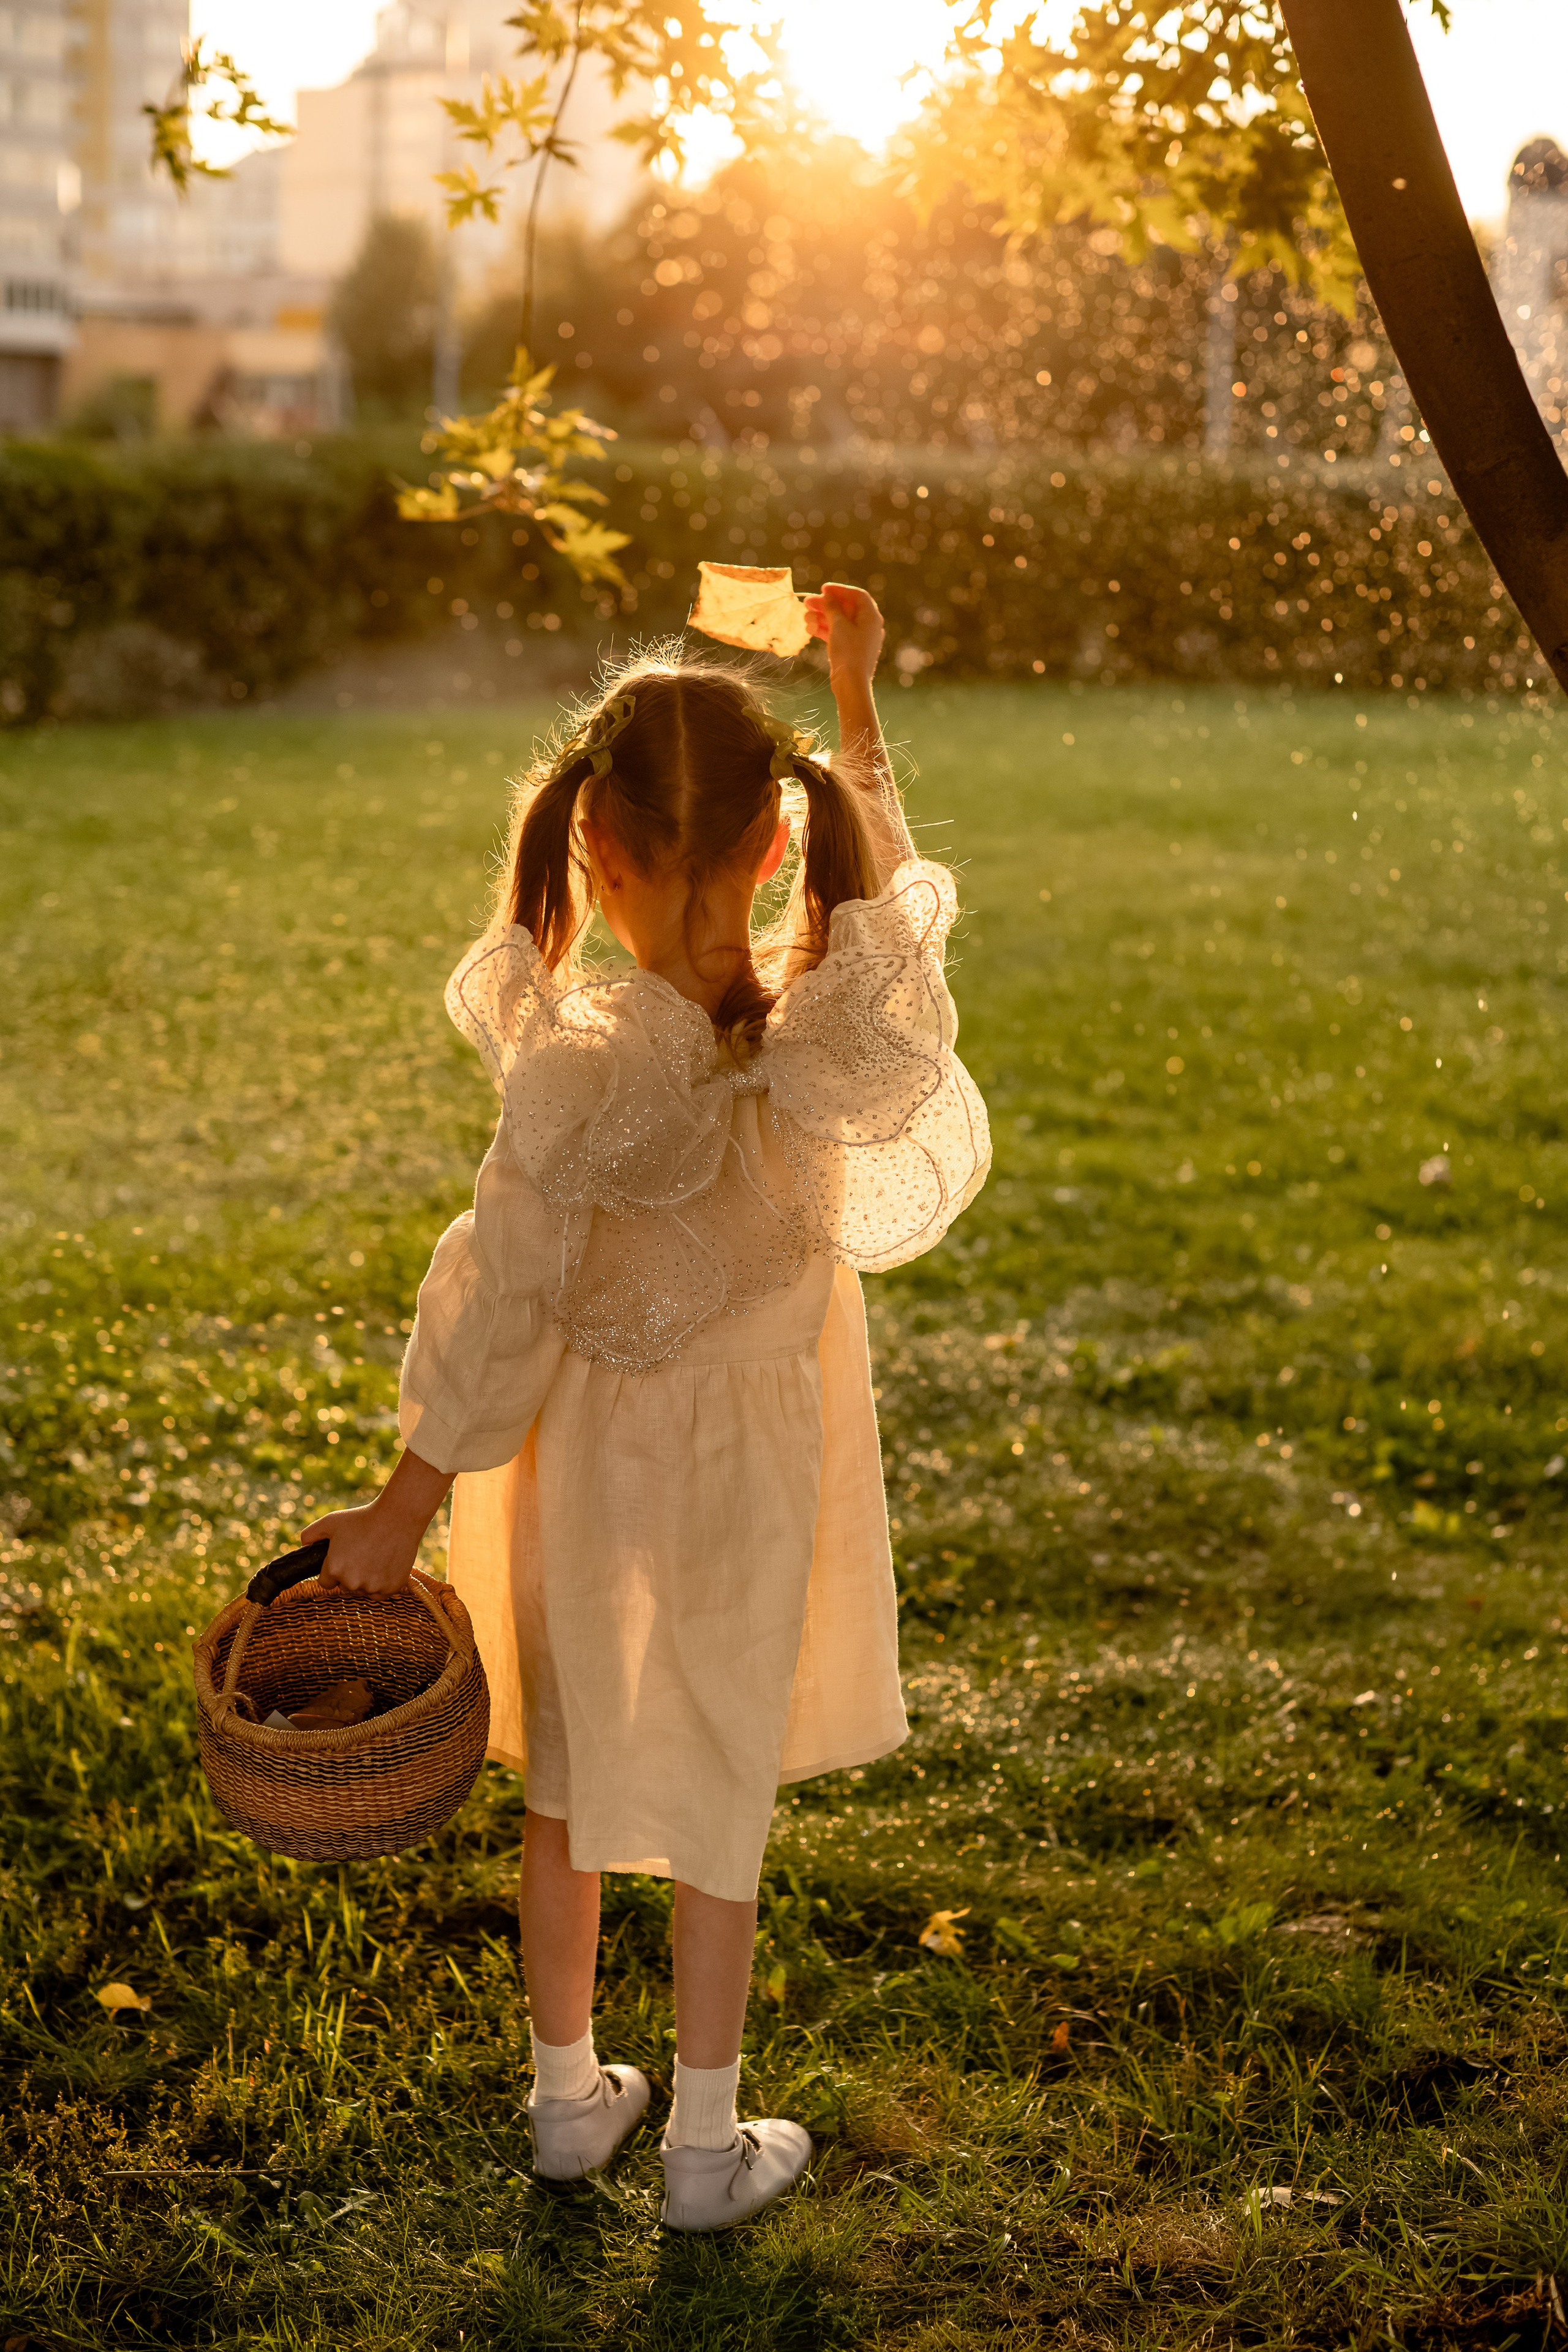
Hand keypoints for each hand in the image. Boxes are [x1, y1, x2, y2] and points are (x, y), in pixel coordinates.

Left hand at [301, 1497, 421, 1597]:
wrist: (398, 1517)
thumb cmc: (362, 1518)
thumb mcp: (331, 1521)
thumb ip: (310, 1535)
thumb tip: (303, 1547)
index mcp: (335, 1570)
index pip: (326, 1583)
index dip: (333, 1570)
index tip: (343, 1558)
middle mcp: (352, 1582)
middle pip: (345, 1586)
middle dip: (350, 1574)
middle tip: (361, 1553)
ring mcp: (373, 1587)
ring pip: (363, 1590)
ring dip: (366, 1579)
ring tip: (375, 1556)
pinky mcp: (391, 1588)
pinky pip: (380, 1593)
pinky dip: (382, 1583)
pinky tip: (385, 1564)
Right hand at [804, 582, 883, 686]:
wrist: (851, 684)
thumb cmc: (848, 652)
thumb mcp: (839, 625)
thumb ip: (832, 607)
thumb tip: (828, 596)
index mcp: (871, 617)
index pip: (857, 595)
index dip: (839, 590)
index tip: (823, 589)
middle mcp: (867, 626)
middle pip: (845, 608)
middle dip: (825, 605)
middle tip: (807, 602)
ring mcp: (858, 638)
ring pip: (838, 621)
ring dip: (821, 617)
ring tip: (805, 616)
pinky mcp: (849, 649)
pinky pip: (837, 634)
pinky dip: (824, 630)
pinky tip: (809, 629)